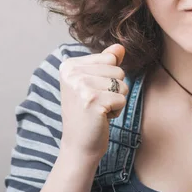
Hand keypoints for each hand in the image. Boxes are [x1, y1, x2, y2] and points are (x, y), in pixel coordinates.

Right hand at [58, 44, 128, 159]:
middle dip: (114, 89)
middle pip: (118, 70)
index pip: (109, 58)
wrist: (79, 145)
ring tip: (99, 110)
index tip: (92, 92)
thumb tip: (120, 46)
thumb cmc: (88, 112)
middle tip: (96, 103)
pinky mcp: (93, 101)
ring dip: (116, 100)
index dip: (108, 77)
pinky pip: (122, 99)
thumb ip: (107, 61)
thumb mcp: (94, 82)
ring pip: (122, 85)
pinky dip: (117, 111)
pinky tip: (101, 118)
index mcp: (69, 65)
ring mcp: (81, 86)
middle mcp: (72, 73)